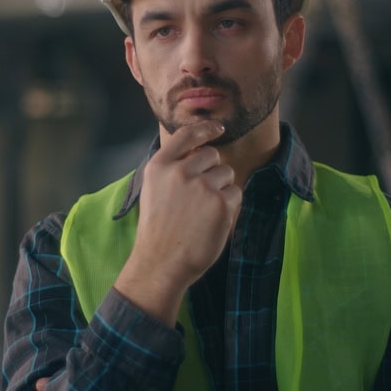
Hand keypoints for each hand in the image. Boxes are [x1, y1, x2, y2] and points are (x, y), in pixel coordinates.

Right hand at [115, 121, 241, 323]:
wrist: (161, 262)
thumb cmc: (158, 231)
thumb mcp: (154, 191)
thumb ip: (173, 170)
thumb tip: (200, 153)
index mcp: (159, 166)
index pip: (186, 135)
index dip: (205, 129)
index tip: (218, 129)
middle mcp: (180, 171)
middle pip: (212, 155)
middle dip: (213, 170)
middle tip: (201, 196)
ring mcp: (201, 185)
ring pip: (226, 174)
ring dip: (222, 189)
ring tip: (204, 212)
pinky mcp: (220, 202)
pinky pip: (235, 193)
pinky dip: (229, 206)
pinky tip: (213, 221)